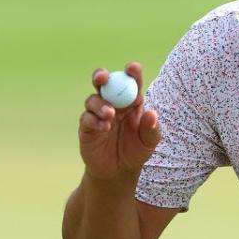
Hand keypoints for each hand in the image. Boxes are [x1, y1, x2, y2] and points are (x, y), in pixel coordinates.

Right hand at [79, 62, 161, 180]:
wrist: (119, 171)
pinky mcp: (87, 127)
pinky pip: (86, 118)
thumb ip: (151, 128)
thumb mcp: (150, 142)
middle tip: (103, 78)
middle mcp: (113, 103)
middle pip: (104, 83)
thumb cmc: (137, 151)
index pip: (131, 82)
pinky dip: (93, 120)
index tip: (132, 67)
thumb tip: (152, 114)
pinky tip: (103, 127)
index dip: (131, 72)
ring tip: (110, 115)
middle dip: (101, 76)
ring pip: (93, 99)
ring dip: (100, 104)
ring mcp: (98, 114)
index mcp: (132, 101)